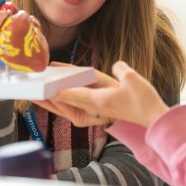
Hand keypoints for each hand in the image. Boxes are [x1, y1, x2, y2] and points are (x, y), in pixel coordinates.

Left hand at [37, 61, 168, 127]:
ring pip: (70, 107)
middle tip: (33, 93)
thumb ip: (120, 70)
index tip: (43, 89)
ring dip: (55, 103)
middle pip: (67, 103)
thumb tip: (115, 67)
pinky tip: (60, 99)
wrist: (152, 119)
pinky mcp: (100, 112)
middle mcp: (95, 108)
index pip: (74, 94)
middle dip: (50, 98)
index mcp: (100, 100)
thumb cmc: (144, 101)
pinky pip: (78, 107)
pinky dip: (67, 103)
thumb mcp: (133, 79)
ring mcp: (97, 112)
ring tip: (40, 97)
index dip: (58, 91)